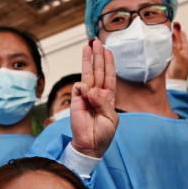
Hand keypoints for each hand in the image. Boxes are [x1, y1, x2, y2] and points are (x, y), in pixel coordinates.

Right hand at [70, 39, 118, 158]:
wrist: (90, 145)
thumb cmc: (103, 134)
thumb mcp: (111, 118)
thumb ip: (104, 102)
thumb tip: (91, 89)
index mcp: (108, 98)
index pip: (109, 76)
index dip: (109, 63)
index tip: (108, 50)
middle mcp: (97, 94)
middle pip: (98, 71)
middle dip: (98, 56)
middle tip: (96, 42)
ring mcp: (86, 97)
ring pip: (88, 75)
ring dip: (88, 60)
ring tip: (88, 46)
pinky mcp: (76, 101)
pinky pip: (79, 87)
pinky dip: (84, 87)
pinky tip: (87, 93)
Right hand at [165, 22, 187, 80]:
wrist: (173, 84)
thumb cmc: (179, 73)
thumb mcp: (178, 56)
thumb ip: (174, 46)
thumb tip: (170, 37)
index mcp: (185, 53)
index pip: (183, 39)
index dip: (180, 32)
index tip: (176, 24)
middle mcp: (179, 55)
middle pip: (176, 42)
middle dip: (173, 34)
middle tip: (169, 26)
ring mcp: (172, 59)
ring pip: (170, 46)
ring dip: (167, 40)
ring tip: (163, 33)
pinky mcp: (166, 62)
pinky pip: (164, 52)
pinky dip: (162, 47)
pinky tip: (159, 45)